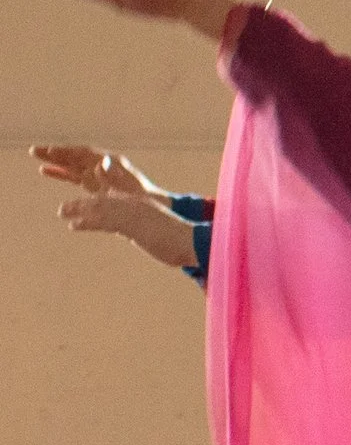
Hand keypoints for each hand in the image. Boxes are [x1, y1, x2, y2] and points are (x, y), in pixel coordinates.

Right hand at [32, 143, 149, 198]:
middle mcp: (100, 164)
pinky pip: (73, 175)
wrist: (149, 202)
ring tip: (36, 158)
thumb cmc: (140, 192)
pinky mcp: (94, 183)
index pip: (83, 153)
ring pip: (72, 164)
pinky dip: (60, 173)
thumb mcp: (128, 182)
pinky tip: (45, 171)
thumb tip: (101, 164)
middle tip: (34, 151)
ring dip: (55, 161)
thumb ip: (113, 174)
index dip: (67, 152)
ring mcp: (96, 173)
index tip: (50, 150)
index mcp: (109, 161)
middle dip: (55, 153)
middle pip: (74, 156)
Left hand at [57, 185, 200, 269]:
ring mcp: (133, 212)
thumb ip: (150, 236)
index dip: (98, 203)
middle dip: (83, 204)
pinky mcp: (129, 222)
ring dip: (78, 210)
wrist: (193, 242)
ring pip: (99, 208)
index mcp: (146, 205)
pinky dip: (86, 222)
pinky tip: (73, 226)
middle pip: (104, 201)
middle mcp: (137, 205)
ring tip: (63, 213)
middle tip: (66, 209)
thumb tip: (143, 241)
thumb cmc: (186, 244)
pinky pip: (102, 220)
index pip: (116, 201)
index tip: (87, 205)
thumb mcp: (165, 237)